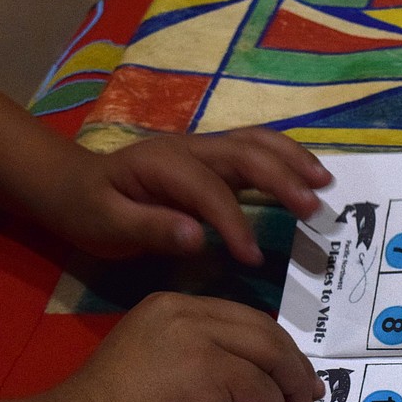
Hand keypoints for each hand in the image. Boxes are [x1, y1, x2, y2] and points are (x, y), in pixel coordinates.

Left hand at [40, 127, 331, 264]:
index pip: (210, 191)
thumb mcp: (107, 227)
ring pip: (257, 142)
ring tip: (325, 183)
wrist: (76, 185)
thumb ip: (151, 230)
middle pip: (245, 154)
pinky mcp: (216, 157)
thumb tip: (198, 237)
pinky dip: (288, 157)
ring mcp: (205, 148)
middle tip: (315, 209)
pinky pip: (257, 149)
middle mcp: (189, 147)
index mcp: (162, 163)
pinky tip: (310, 174)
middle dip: (283, 179)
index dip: (236, 223)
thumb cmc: (92, 210)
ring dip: (294, 160)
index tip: (253, 259)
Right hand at [62, 292, 322, 401]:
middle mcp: (185, 311)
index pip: (242, 318)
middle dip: (294, 364)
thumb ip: (203, 355)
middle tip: (309, 392)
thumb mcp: (161, 364)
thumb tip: (255, 378)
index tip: (293, 372)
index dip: (275, 346)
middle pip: (263, 330)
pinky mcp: (206, 369)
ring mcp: (196, 337)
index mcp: (173, 306)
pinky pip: (258, 387)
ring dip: (291, 387)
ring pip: (269, 354)